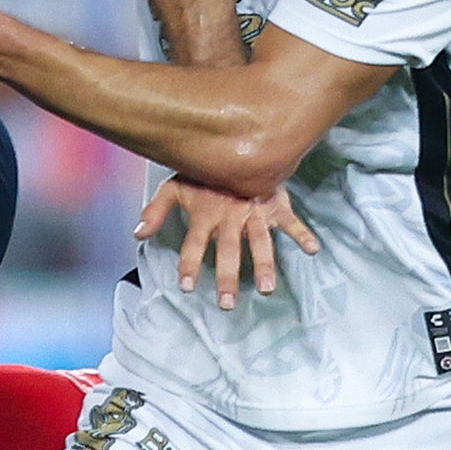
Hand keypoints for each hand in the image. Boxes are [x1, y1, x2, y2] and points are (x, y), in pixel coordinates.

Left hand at [135, 178, 321, 311]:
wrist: (236, 145)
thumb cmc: (204, 174)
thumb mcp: (175, 186)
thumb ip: (156, 210)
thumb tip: (137, 234)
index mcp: (206, 214)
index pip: (194, 243)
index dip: (189, 264)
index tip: (186, 287)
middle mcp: (230, 216)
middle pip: (229, 250)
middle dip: (228, 277)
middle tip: (227, 304)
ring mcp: (255, 212)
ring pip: (261, 241)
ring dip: (265, 264)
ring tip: (268, 288)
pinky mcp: (275, 205)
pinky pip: (291, 221)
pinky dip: (303, 234)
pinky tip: (313, 250)